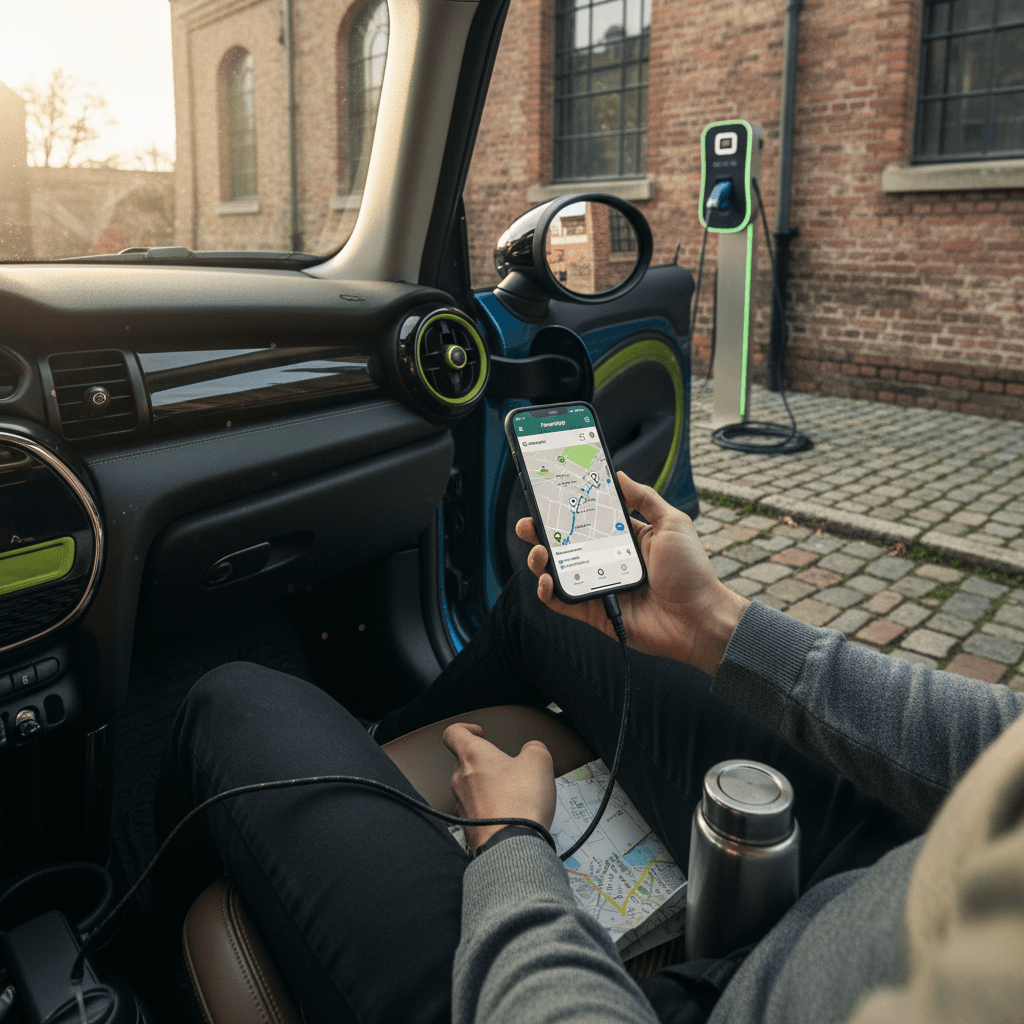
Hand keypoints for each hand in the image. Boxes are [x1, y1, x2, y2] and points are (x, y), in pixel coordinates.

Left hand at [443, 722, 555, 854]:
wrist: (512, 847)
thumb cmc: (519, 804)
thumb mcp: (539, 762)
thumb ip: (534, 748)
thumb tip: (531, 750)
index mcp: (473, 755)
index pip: (453, 732)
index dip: (466, 728)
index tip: (480, 733)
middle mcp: (460, 778)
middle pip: (466, 761)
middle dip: (486, 762)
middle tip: (507, 768)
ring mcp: (461, 803)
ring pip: (471, 786)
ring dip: (488, 786)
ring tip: (512, 794)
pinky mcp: (467, 824)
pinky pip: (476, 808)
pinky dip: (490, 807)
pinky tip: (509, 813)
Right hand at [516, 471, 748, 675]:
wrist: (699, 617)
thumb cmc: (691, 572)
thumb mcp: (672, 524)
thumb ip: (645, 498)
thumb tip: (619, 475)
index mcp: (623, 539)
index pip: (586, 520)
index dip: (565, 509)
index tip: (548, 496)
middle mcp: (606, 561)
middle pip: (564, 545)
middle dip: (541, 533)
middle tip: (529, 523)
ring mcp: (598, 586)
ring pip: (557, 572)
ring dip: (540, 560)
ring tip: (540, 551)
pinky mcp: (594, 612)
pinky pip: (563, 602)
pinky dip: (548, 593)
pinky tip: (546, 581)